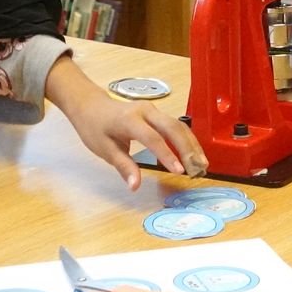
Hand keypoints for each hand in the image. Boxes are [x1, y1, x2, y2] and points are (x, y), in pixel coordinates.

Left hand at [44, 55, 205, 189]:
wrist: (90, 106)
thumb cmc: (95, 127)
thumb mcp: (105, 150)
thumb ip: (124, 167)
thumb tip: (136, 186)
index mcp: (130, 120)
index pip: (153, 138)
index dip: (167, 155)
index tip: (180, 171)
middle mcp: (145, 111)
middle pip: (173, 128)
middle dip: (188, 148)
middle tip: (198, 168)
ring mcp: (153, 110)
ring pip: (178, 125)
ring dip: (191, 144)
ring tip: (201, 163)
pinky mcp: (157, 114)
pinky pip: (175, 125)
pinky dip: (186, 139)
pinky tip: (193, 153)